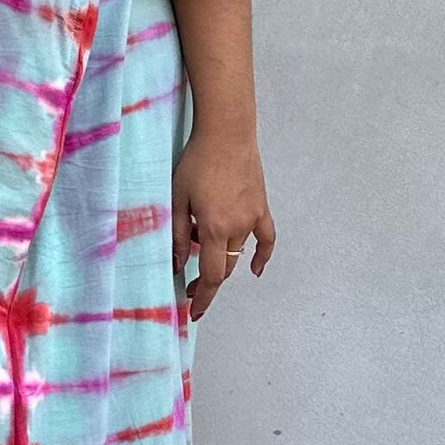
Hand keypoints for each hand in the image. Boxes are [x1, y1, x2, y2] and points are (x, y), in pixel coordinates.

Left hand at [171, 125, 275, 320]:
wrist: (227, 133)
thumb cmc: (197, 162)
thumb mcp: (178, 199)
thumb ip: (178, 235)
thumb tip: (178, 264)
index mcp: (214, 228)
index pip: (211, 275)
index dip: (202, 297)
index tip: (194, 311)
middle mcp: (237, 227)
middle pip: (225, 268)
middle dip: (207, 282)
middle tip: (190, 285)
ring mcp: (253, 218)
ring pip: (238, 251)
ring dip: (222, 257)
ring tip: (201, 244)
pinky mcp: (262, 207)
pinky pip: (266, 238)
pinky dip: (261, 255)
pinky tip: (256, 268)